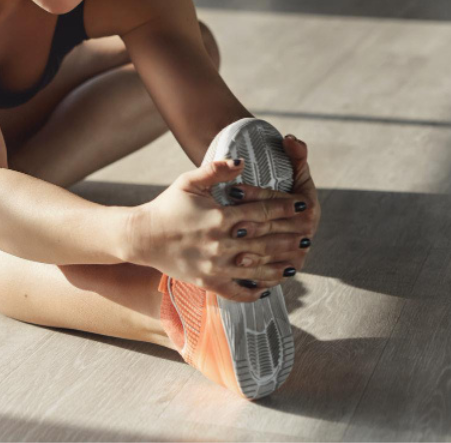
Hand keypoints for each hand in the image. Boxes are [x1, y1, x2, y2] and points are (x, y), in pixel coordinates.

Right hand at [128, 157, 307, 300]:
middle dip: (290, 236)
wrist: (142, 236)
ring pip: (258, 268)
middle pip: (266, 240)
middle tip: (309, 234)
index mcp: (219, 217)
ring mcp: (215, 265)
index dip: (285, 207)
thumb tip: (242, 160)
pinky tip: (268, 287)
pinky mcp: (208, 282)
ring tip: (296, 262)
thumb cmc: (166, 206)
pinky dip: (255, 291)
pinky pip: (238, 291)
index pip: (262, 211)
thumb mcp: (188, 182)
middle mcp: (221, 243)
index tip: (302, 205)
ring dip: (280, 265)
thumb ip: (216, 170)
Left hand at [225, 134, 319, 274]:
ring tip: (233, 249)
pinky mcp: (289, 268)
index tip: (232, 190)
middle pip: (274, 227)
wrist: (281, 218)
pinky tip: (240, 268)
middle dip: (251, 224)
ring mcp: (299, 251)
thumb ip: (295, 155)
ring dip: (254, 252)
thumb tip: (290, 138)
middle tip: (227, 222)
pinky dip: (258, 272)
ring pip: (274, 252)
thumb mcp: (291, 172)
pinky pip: (274, 272)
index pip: (279, 200)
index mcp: (308, 205)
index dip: (256, 195)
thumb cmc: (281, 191)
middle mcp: (306, 231)